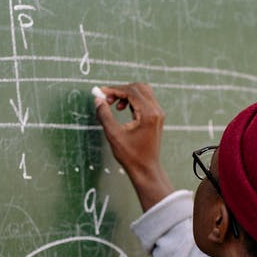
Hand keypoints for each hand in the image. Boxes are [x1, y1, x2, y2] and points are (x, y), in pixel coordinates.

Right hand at [94, 83, 173, 210]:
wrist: (146, 169)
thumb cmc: (131, 156)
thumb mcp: (114, 135)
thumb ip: (104, 115)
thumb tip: (98, 100)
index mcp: (148, 114)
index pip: (131, 91)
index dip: (114, 90)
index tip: (101, 92)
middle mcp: (156, 110)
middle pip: (139, 88)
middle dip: (121, 90)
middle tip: (107, 99)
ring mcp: (158, 113)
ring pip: (143, 92)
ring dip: (127, 94)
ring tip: (115, 106)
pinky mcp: (156, 117)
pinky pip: (145, 100)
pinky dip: (133, 100)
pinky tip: (123, 110)